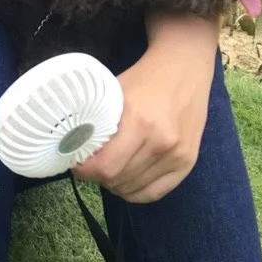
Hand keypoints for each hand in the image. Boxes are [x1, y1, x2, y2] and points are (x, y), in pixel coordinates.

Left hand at [73, 42, 213, 202]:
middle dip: (97, 176)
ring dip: (114, 184)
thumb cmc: (144, 78)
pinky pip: (155, 193)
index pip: (105, 167)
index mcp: (140, 123)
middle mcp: (162, 143)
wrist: (185, 68)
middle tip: (89, 165)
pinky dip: (135, 192)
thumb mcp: (114, 92)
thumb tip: (73, 146)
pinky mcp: (188, 163)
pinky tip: (124, 181)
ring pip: (134, 189)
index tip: (75, 162)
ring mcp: (178, 155)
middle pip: (118, 180)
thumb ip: (97, 121)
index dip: (85, 170)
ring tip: (107, 169)